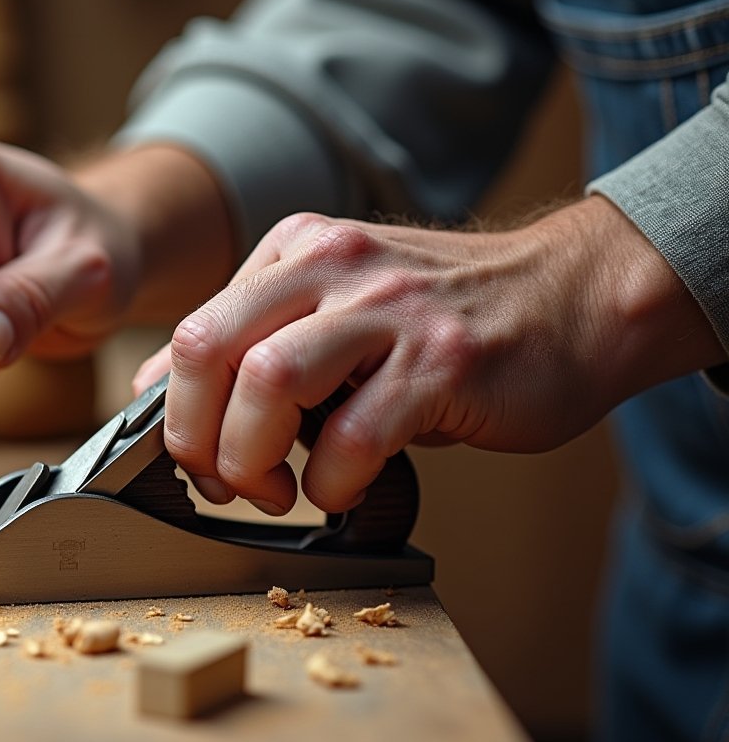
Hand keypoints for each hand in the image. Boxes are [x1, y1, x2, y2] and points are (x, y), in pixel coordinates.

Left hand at [134, 196, 723, 514]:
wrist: (577, 298)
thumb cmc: (447, 320)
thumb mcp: (336, 308)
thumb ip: (258, 341)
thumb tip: (162, 394)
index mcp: (296, 250)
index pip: (194, 331)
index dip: (176, 413)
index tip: (195, 460)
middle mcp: (333, 265)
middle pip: (209, 349)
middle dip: (196, 437)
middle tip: (225, 483)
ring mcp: (390, 309)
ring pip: (268, 380)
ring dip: (252, 457)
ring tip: (278, 491)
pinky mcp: (443, 361)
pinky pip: (354, 433)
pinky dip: (333, 480)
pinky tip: (344, 489)